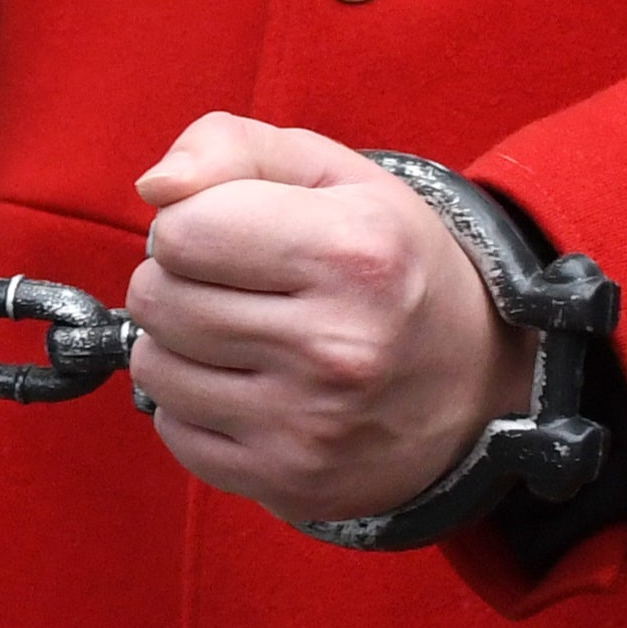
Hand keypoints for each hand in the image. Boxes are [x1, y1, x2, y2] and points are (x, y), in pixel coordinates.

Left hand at [128, 115, 533, 529]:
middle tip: (233, 282)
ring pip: (155, 366)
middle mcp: (336, 343)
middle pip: (158, 298)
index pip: (182, 231)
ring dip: (176, 341)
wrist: (471, 383)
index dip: (190, 221)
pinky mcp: (287, 480)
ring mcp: (310, 423)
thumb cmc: (389, 263)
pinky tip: (246, 384)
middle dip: (176, 278)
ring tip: (238, 331)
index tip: (231, 229)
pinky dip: (192, 402)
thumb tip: (155, 186)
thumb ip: (237, 147)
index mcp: (355, 250)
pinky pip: (173, 429)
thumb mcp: (338, 177)